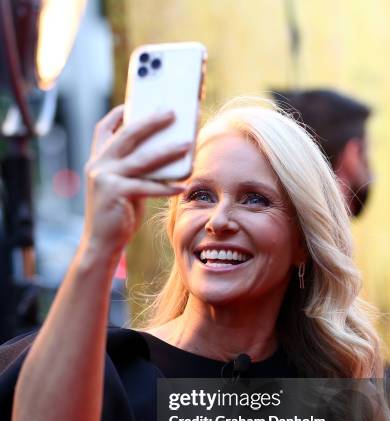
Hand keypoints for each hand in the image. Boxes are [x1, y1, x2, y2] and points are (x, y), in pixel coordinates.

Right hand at [82, 105, 188, 260]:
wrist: (101, 243)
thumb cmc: (117, 215)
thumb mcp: (122, 186)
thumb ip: (134, 170)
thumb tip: (164, 155)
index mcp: (97, 161)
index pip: (104, 129)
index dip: (118, 114)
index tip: (135, 102)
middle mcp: (98, 165)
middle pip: (128, 135)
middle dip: (151, 122)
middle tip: (172, 113)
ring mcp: (105, 178)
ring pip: (142, 159)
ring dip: (167, 151)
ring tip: (187, 144)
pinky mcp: (115, 193)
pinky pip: (147, 187)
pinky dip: (166, 187)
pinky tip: (182, 187)